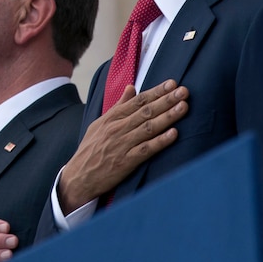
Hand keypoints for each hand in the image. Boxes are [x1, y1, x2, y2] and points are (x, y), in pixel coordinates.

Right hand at [57, 79, 187, 213]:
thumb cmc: (90, 149)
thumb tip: (131, 88)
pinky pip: (145, 149)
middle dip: (166, 100)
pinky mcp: (126, 162)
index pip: (137, 101)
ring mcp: (122, 145)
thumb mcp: (99, 124)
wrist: (79, 177)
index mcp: (111, 118)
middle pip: (145, 111)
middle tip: (183, 91)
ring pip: (148, 127)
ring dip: (167, 117)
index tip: (172, 84)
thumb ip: (118, 107)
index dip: (156, 92)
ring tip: (183, 107)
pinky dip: (160, 141)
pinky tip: (173, 134)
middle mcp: (117, 129)